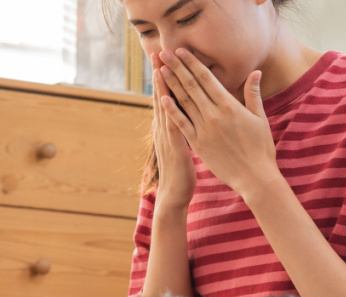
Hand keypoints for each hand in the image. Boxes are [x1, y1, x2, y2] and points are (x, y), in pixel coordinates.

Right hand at [151, 52, 196, 210]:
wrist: (174, 194)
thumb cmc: (181, 171)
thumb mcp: (180, 146)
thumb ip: (182, 128)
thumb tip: (187, 115)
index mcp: (168, 126)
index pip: (167, 96)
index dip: (166, 77)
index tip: (166, 57)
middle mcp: (164, 128)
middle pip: (162, 96)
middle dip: (161, 74)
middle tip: (158, 52)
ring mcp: (167, 137)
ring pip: (164, 107)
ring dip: (161, 87)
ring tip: (159, 67)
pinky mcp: (174, 147)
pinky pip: (171, 125)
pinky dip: (167, 111)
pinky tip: (165, 99)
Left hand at [157, 48, 278, 198]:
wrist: (255, 177)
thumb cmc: (261, 148)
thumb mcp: (260, 118)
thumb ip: (253, 94)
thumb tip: (256, 71)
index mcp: (230, 106)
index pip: (207, 78)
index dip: (193, 63)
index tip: (181, 51)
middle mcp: (214, 115)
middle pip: (192, 86)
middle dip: (177, 68)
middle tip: (164, 53)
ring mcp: (204, 129)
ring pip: (184, 102)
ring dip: (171, 84)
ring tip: (161, 69)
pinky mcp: (198, 144)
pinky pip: (181, 124)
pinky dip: (172, 111)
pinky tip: (162, 99)